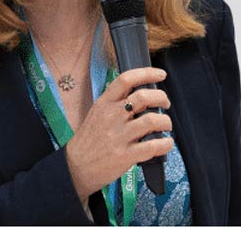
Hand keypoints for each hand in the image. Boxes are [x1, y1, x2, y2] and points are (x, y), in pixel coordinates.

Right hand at [64, 67, 173, 201]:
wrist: (75, 168)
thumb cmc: (88, 142)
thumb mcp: (95, 115)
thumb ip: (114, 104)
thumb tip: (140, 96)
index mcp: (104, 104)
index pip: (126, 80)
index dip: (147, 73)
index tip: (160, 75)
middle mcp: (111, 117)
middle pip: (144, 97)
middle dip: (162, 98)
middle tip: (165, 104)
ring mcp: (119, 136)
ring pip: (153, 120)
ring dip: (166, 122)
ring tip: (165, 126)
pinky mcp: (125, 155)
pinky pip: (154, 146)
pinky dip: (166, 143)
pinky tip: (165, 143)